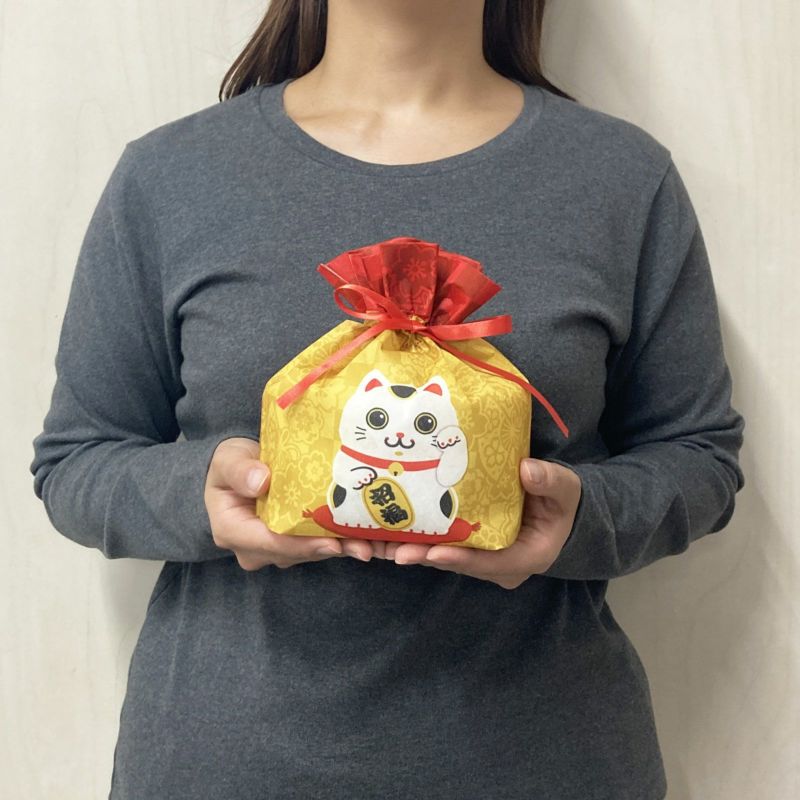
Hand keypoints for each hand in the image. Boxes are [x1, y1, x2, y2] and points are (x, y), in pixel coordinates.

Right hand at [205, 437, 373, 569]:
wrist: (238, 468)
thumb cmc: (231, 463)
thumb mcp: (228, 459)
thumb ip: (239, 470)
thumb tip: (260, 482)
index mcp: (232, 531)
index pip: (270, 542)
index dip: (302, 544)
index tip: (331, 542)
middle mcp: (254, 548)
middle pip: (295, 552)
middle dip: (330, 549)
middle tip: (364, 548)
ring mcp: (275, 548)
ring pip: (310, 551)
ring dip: (341, 548)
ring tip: (372, 546)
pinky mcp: (293, 542)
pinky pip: (317, 544)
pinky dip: (341, 541)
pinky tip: (368, 541)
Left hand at [381, 458, 581, 588]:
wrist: (563, 510)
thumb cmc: (564, 502)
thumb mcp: (565, 490)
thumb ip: (550, 481)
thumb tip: (527, 470)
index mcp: (525, 557)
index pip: (488, 563)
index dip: (460, 558)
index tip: (433, 552)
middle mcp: (499, 566)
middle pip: (458, 563)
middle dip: (425, 556)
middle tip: (393, 550)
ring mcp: (484, 558)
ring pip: (446, 557)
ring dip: (415, 550)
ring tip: (381, 544)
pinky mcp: (472, 546)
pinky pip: (444, 546)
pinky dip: (421, 539)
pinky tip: (392, 530)